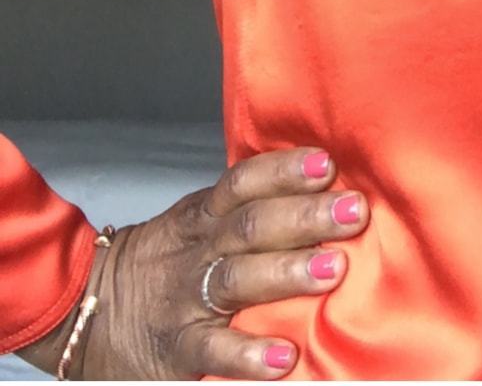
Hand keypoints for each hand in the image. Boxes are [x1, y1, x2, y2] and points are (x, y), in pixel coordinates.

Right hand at [20, 147, 368, 379]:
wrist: (87, 310)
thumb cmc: (165, 262)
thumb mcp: (198, 223)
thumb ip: (248, 209)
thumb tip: (326, 190)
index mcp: (204, 215)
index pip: (244, 182)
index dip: (284, 170)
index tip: (327, 164)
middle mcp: (198, 250)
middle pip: (251, 225)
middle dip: (305, 217)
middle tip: (354, 212)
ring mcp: (187, 300)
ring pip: (237, 279)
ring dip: (287, 273)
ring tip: (333, 270)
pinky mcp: (178, 350)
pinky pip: (213, 352)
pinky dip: (247, 356)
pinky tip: (283, 357)